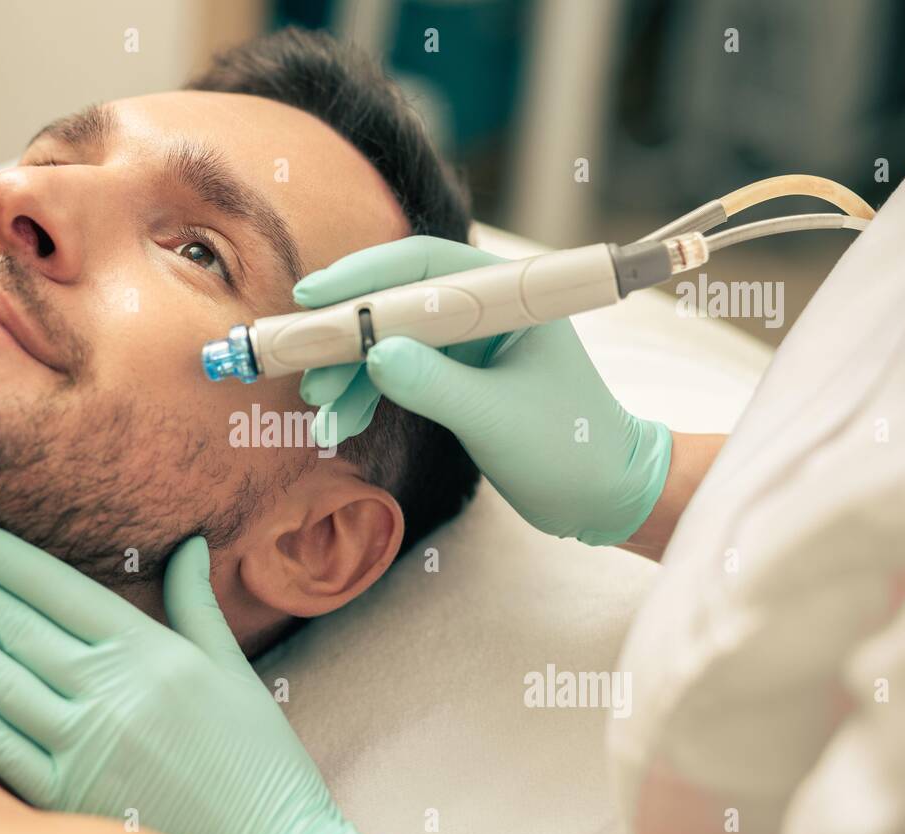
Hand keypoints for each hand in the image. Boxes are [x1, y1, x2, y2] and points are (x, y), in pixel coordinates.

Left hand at [0, 517, 404, 833]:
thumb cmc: (257, 756)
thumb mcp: (233, 669)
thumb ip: (197, 604)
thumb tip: (190, 542)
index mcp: (152, 653)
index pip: (57, 589)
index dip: (0, 557)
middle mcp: (113, 692)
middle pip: (16, 625)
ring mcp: (86, 746)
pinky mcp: (69, 798)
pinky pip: (4, 749)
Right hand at [296, 235, 671, 545]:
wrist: (602, 496)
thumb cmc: (570, 448)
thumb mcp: (497, 417)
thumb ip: (435, 384)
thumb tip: (374, 355)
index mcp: (510, 297)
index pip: (426, 267)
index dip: (365, 276)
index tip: (314, 297)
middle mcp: (484, 311)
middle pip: (398, 304)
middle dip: (347, 337)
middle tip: (302, 363)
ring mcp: (467, 345)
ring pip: (390, 344)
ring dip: (349, 374)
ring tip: (319, 409)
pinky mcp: (455, 379)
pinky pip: (398, 376)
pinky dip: (366, 397)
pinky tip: (338, 422)